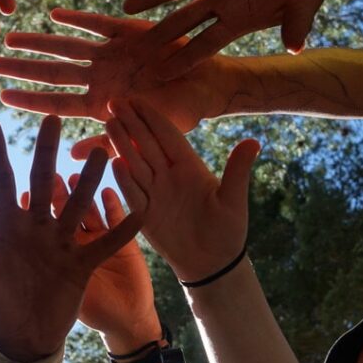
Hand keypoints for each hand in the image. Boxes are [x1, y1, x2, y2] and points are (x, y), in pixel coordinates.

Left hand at [0, 9, 218, 159]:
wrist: (209, 86)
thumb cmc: (180, 117)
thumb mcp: (144, 135)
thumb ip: (108, 143)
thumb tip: (72, 157)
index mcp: (100, 104)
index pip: (56, 102)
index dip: (28, 98)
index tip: (1, 96)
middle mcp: (99, 78)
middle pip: (52, 73)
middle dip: (22, 69)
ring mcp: (110, 55)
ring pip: (67, 47)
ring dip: (39, 43)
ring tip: (10, 38)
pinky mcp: (128, 33)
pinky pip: (98, 24)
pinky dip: (78, 19)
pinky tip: (55, 15)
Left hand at [0, 117, 142, 361]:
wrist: (20, 340)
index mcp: (6, 226)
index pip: (0, 181)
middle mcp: (35, 227)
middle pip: (42, 181)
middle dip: (46, 151)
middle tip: (52, 119)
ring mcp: (60, 243)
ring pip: (77, 203)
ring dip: (89, 178)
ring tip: (101, 150)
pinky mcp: (81, 263)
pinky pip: (105, 242)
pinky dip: (122, 227)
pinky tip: (140, 208)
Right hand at [107, 98, 259, 281]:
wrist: (213, 264)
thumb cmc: (228, 231)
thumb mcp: (234, 199)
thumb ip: (237, 170)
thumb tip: (254, 141)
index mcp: (189, 166)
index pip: (167, 135)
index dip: (151, 117)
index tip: (135, 98)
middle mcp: (169, 175)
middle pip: (146, 144)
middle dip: (130, 123)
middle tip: (113, 102)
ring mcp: (155, 193)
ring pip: (135, 163)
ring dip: (122, 144)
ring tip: (109, 124)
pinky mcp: (146, 214)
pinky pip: (133, 193)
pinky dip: (124, 179)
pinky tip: (113, 163)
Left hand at [124, 0, 334, 77]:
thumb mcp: (305, 3)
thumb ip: (297, 24)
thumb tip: (297, 48)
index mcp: (237, 19)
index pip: (206, 44)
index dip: (185, 59)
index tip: (161, 74)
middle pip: (182, 20)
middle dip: (158, 34)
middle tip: (131, 49)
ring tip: (127, 6)